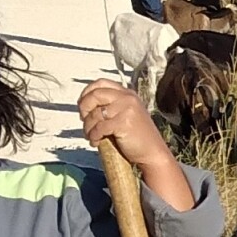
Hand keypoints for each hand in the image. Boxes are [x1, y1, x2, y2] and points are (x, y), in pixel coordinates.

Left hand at [79, 79, 193, 209]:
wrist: (153, 154)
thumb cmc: (137, 138)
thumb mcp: (126, 114)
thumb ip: (111, 105)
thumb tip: (85, 105)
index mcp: (128, 94)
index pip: (100, 83)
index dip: (87, 93)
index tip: (83, 106)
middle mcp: (128, 98)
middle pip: (95, 95)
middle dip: (84, 108)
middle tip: (84, 120)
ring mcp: (126, 109)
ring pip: (95, 113)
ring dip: (88, 126)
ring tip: (90, 136)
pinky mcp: (124, 123)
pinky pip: (99, 127)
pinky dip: (93, 136)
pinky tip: (95, 142)